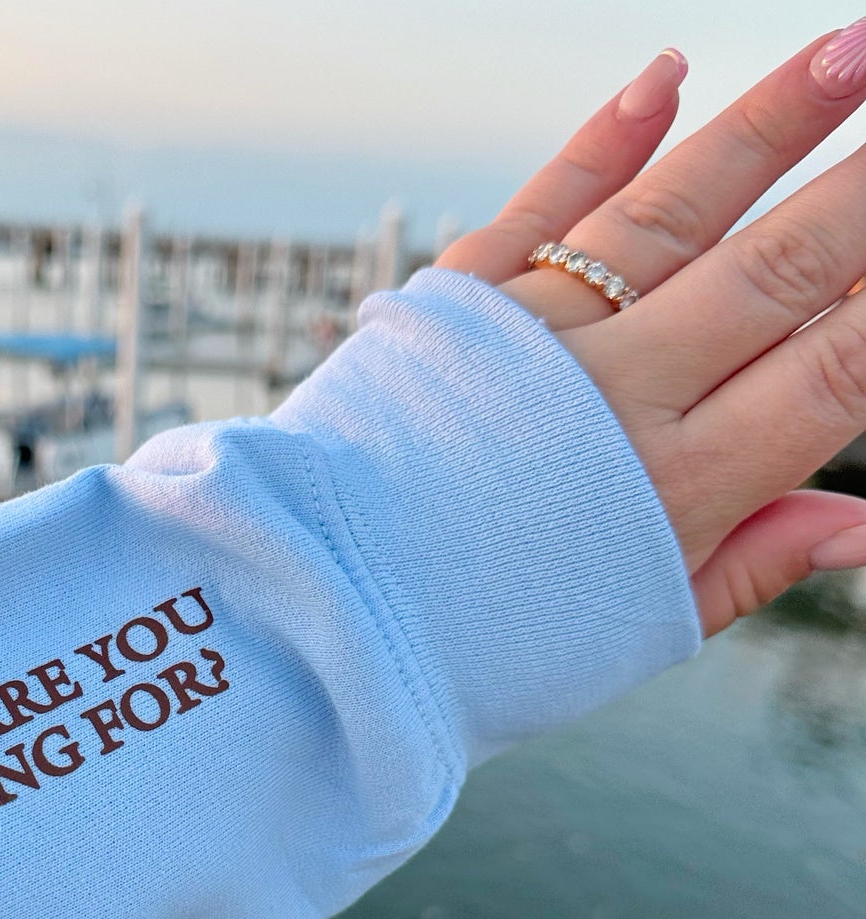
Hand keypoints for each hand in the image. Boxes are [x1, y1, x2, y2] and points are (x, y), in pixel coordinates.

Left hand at [436, 28, 865, 638]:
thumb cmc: (481, 642)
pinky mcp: (455, 312)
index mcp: (676, 488)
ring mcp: (531, 343)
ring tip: (851, 49)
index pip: (836, 367)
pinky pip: (539, 208)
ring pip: (671, 213)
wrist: (322, 617)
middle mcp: (614, 398)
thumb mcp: (631, 630)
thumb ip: (750, 568)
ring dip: (765, 126)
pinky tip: (663, 78)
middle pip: (776, 268)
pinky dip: (601, 141)